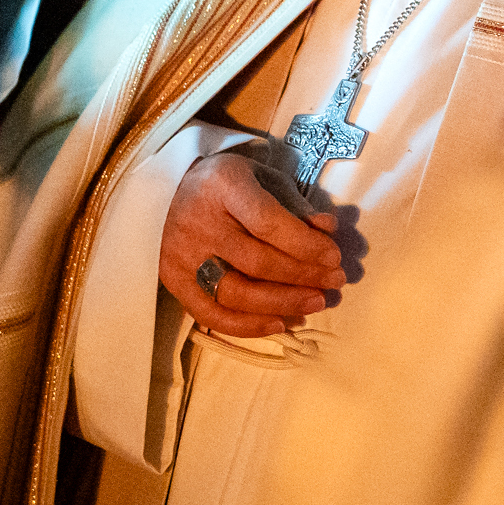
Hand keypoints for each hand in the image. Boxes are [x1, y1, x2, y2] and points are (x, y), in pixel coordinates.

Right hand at [159, 151, 344, 336]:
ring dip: (283, 302)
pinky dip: (248, 325)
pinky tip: (280, 323)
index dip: (304, 244)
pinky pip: (211, 314)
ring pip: (237, 293)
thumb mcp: (263, 179)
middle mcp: (199, 223)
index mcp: (223, 186)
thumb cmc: (227, 185)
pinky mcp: (174, 283)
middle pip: (257, 261)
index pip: (268, 222)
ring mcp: (183, 257)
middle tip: (335, 280)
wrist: (168, 193)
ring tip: (316, 302)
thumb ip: (294, 204)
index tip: (334, 255)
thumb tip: (327, 229)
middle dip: (303, 275)